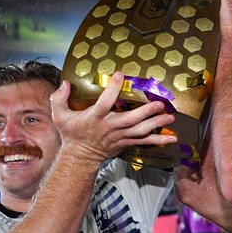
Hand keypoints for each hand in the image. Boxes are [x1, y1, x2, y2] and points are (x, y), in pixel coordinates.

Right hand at [49, 73, 175, 165]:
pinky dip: (159, 140)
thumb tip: (65, 83)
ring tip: (170, 117)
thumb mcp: (59, 116)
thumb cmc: (72, 134)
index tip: (120, 75)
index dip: (112, 89)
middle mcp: (110, 127)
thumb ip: (59, 99)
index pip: (105, 102)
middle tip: (159, 103)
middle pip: (130, 119)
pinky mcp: (127, 143)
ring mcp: (120, 136)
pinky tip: (173, 138)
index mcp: (94, 118)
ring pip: (140, 131)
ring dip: (157, 124)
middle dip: (145, 112)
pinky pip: (145, 142)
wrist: (80, 157)